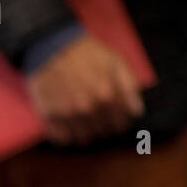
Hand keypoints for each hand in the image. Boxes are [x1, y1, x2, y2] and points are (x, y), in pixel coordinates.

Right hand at [27, 33, 143, 144]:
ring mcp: (67, 115)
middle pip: (102, 133)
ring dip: (86, 132)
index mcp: (107, 96)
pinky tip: (69, 124)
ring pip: (83, 139)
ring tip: (85, 120)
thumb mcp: (116, 63)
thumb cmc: (87, 54)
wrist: (52, 47)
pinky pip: (61, 138)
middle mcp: (87, 109)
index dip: (122, 121)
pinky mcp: (49, 116)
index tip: (117, 117)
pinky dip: (67, 135)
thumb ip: (129, 87)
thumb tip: (136, 112)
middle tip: (100, 116)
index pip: (121, 124)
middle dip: (104, 126)